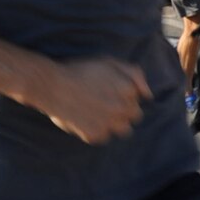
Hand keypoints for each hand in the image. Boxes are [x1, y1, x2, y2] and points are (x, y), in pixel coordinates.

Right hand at [36, 56, 151, 144]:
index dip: (123, 96)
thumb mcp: (109, 62)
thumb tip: (148, 95)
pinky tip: (83, 118)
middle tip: (102, 103)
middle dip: (122, 111)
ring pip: (122, 130)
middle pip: (133, 117)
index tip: (108, 92)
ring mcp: (109, 124)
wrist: (51, 85)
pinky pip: (102, 137)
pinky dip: (95, 130)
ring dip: (113, 123)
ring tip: (95, 113)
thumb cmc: (80, 70)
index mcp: (128, 90)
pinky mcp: (95, 136)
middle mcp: (123, 109)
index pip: (137, 102)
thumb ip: (134, 74)